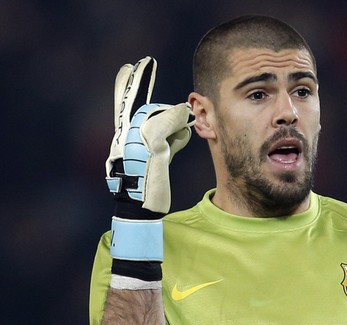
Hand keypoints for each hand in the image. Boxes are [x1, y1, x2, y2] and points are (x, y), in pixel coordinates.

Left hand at [105, 56, 193, 213]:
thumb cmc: (141, 182)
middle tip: (182, 113)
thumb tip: (181, 110)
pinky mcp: (153, 158)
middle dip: (166, 108)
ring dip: (175, 123)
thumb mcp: (152, 149)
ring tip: (187, 126)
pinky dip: (177, 134)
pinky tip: (185, 134)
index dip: (140, 79)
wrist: (138, 210)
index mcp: (129, 131)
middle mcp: (133, 136)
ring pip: (162, 125)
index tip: (144, 62)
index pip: (133, 99)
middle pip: (151, 111)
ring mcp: (143, 147)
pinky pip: (167, 139)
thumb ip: (165, 123)